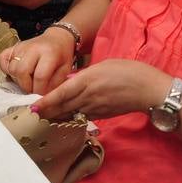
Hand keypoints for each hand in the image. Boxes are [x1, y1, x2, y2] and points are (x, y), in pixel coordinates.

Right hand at [0, 30, 77, 94]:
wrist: (56, 39)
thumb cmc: (61, 56)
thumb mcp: (65, 71)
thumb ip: (54, 85)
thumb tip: (41, 97)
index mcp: (49, 53)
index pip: (40, 76)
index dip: (39, 90)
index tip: (41, 95)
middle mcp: (33, 48)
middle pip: (22, 72)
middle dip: (26, 86)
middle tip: (33, 89)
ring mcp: (20, 47)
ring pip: (12, 68)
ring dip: (18, 80)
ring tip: (27, 81)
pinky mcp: (13, 47)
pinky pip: (2, 60)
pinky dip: (6, 69)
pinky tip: (16, 73)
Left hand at [30, 59, 170, 121]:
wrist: (149, 90)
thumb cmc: (129, 71)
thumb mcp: (103, 65)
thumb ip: (85, 74)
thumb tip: (73, 80)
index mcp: (87, 81)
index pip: (61, 93)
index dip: (46, 102)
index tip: (33, 107)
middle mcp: (88, 97)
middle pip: (62, 107)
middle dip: (46, 112)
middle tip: (32, 114)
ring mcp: (96, 108)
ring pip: (71, 113)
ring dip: (57, 115)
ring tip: (44, 116)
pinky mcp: (102, 115)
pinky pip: (83, 116)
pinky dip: (72, 117)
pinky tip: (65, 117)